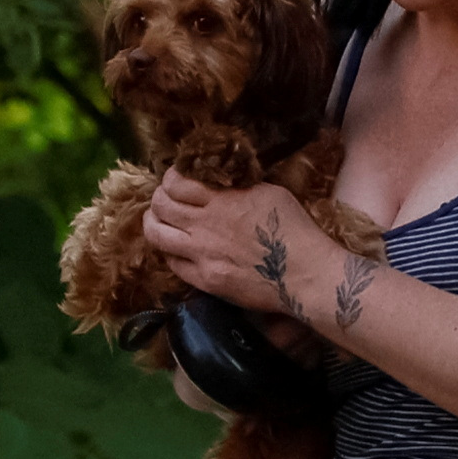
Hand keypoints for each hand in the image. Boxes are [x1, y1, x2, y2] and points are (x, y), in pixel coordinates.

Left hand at [137, 173, 346, 339]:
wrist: (304, 274)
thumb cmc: (295, 230)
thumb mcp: (269, 193)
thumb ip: (239, 187)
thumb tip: (221, 182)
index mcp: (223, 199)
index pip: (176, 182)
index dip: (169, 179)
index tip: (174, 180)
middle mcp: (205, 225)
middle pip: (160, 206)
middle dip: (158, 199)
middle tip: (164, 200)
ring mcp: (202, 254)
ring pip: (156, 235)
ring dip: (153, 224)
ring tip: (159, 221)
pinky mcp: (204, 279)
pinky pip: (172, 263)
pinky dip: (169, 253)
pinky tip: (176, 249)